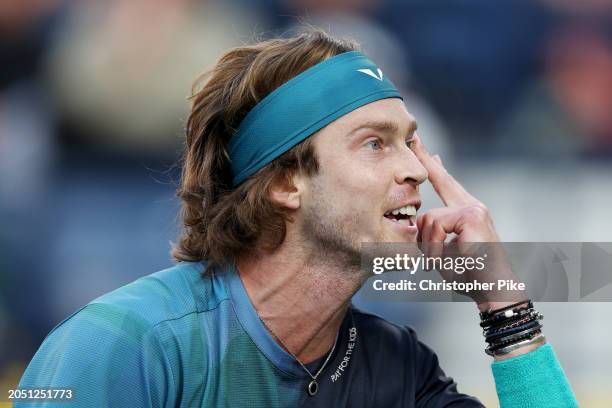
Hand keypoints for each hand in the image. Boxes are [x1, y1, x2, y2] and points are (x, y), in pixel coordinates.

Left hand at [412, 135, 525, 304]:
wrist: (493, 289)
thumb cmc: (470, 274)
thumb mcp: (446, 251)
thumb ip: (434, 232)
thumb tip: (422, 216)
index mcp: (466, 212)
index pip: (446, 183)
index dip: (433, 166)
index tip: (424, 148)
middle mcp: (472, 205)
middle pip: (441, 180)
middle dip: (425, 162)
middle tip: (414, 138)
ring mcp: (474, 209)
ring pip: (428, 218)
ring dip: (428, 245)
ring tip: (440, 261)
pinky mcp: (472, 216)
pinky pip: (435, 226)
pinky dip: (434, 247)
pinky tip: (448, 258)